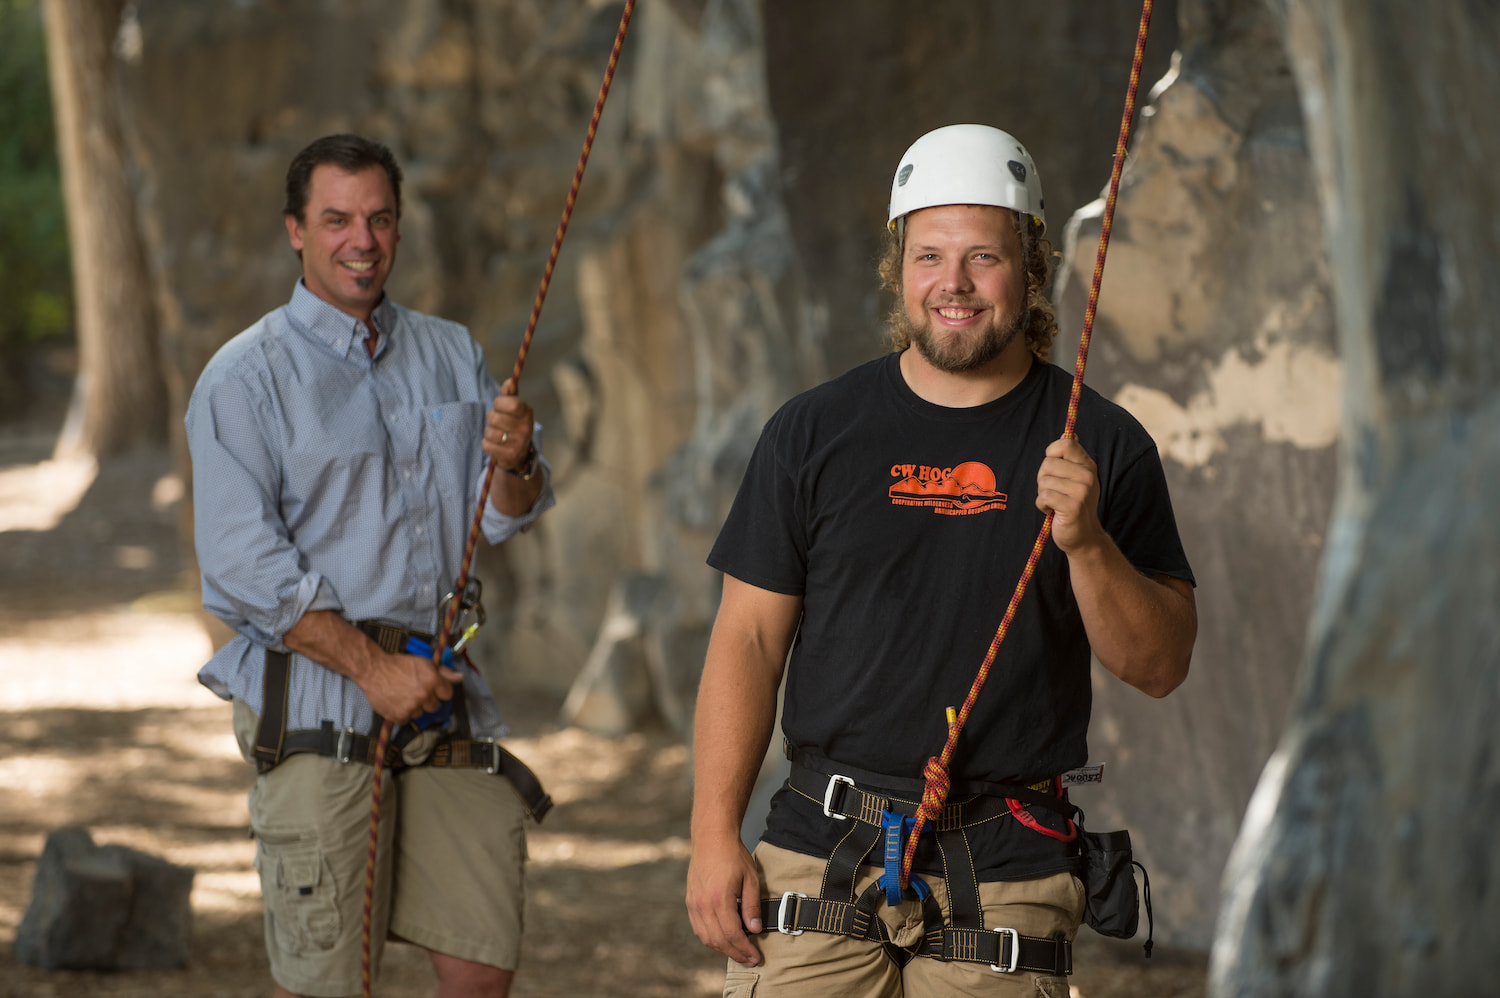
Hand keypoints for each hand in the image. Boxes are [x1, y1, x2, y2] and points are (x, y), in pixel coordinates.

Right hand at [359, 650, 464, 723]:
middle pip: (435, 706)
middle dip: (428, 700)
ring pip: (421, 713)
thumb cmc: (399, 664)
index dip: (440, 691)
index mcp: (432, 680)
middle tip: (415, 690)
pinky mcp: (399, 716)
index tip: (432, 688)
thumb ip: (444, 672)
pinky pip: (407, 719)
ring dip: (414, 707)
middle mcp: (424, 695)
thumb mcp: (423, 663)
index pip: (448, 694)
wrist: (373, 670)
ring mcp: (412, 707)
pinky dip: (402, 714)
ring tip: (403, 695)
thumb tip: (461, 678)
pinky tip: (396, 702)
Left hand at [482, 378, 534, 472]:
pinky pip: (487, 445)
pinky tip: (496, 445)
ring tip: (497, 434)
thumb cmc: (513, 426)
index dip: (499, 403)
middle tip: (497, 423)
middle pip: (495, 418)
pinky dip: (487, 444)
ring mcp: (518, 444)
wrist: (519, 455)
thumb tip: (509, 381)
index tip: (498, 406)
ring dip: (488, 432)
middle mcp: (526, 428)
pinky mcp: (509, 456)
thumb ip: (509, 395)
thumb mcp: (514, 410)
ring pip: (489, 432)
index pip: (511, 404)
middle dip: (491, 419)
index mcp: (527, 413)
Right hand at [686, 833, 764, 966]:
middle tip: (750, 959)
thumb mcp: (750, 878)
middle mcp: (703, 905)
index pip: (732, 934)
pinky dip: (711, 939)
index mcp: (719, 899)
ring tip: (739, 952)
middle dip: (736, 953)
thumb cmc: (733, 855)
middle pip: (718, 940)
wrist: (711, 838)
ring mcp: (694, 904)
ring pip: (706, 938)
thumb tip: (755, 930)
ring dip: (723, 949)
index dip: (744, 949)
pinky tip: (723, 940)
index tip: (756, 957)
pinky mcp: (690, 902)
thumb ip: (752, 906)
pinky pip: (699, 929)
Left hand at [1036, 436, 1104, 553]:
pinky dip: (1042, 505)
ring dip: (1043, 494)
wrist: (1083, 536)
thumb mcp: (1076, 479)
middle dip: (1043, 478)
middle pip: (1047, 463)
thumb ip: (1071, 458)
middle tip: (1055, 492)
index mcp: (1088, 465)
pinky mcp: (1073, 506)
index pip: (1065, 443)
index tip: (1054, 468)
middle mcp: (1088, 476)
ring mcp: (1082, 491)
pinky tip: (1052, 511)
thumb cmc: (1074, 505)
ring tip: (1055, 503)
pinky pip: (1044, 496)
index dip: (1052, 453)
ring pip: (1043, 481)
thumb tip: (1069, 433)